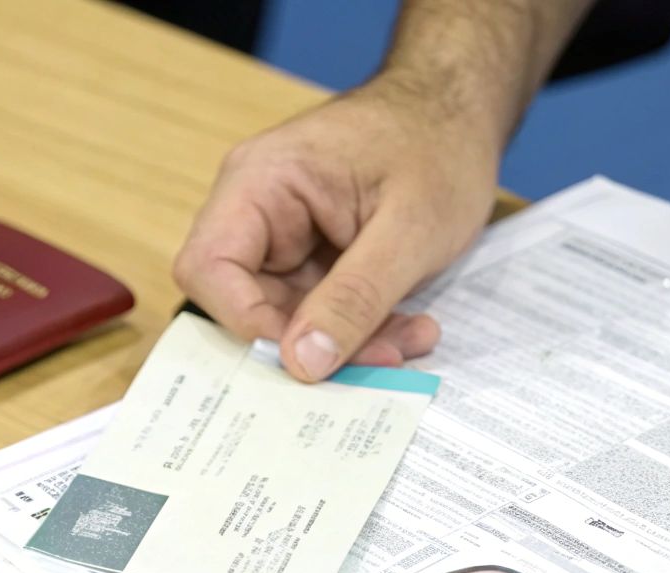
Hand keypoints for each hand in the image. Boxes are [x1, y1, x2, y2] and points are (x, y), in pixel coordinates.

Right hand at [173, 77, 502, 381]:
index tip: (309, 361)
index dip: (247, 324)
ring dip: (350, 342)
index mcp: (260, 182)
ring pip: (290, 319)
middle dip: (315, 345)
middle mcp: (258, 210)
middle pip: (249, 304)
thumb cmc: (438, 146)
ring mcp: (285, 236)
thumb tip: (303, 363)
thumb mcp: (408, 231)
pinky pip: (321, 311)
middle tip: (385, 360)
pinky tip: (409, 326)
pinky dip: (363, 328)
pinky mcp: (313, 258)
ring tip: (412, 339)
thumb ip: (355, 298)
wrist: (460, 113)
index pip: (209, 269)